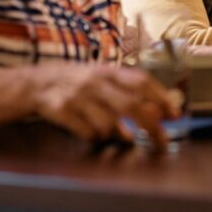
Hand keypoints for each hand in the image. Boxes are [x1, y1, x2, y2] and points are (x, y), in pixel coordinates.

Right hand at [30, 64, 179, 149]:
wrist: (37, 83)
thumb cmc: (79, 82)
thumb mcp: (103, 79)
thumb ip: (128, 91)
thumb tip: (158, 111)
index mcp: (109, 71)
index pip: (141, 81)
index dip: (161, 97)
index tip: (174, 114)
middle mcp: (95, 81)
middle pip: (130, 105)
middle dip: (150, 125)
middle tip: (162, 140)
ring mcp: (77, 96)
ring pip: (108, 124)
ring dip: (116, 134)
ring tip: (114, 132)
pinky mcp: (61, 111)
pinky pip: (87, 132)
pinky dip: (95, 136)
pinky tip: (91, 130)